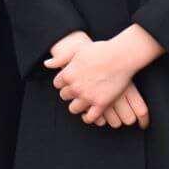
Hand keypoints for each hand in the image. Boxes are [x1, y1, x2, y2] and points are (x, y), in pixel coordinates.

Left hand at [47, 25, 161, 124]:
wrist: (121, 56)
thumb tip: (47, 63)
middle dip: (70, 92)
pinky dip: (88, 117)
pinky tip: (90, 112)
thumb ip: (61, 58)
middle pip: (65, 96)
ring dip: (77, 105)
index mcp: (68, 74)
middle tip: (79, 88)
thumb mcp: (78, 50)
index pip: (58, 84)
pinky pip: (89, 117)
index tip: (72, 79)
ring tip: (84, 100)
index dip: (64, 82)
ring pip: (74, 109)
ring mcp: (87, 97)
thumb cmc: (101, 50)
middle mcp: (75, 87)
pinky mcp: (100, 104)